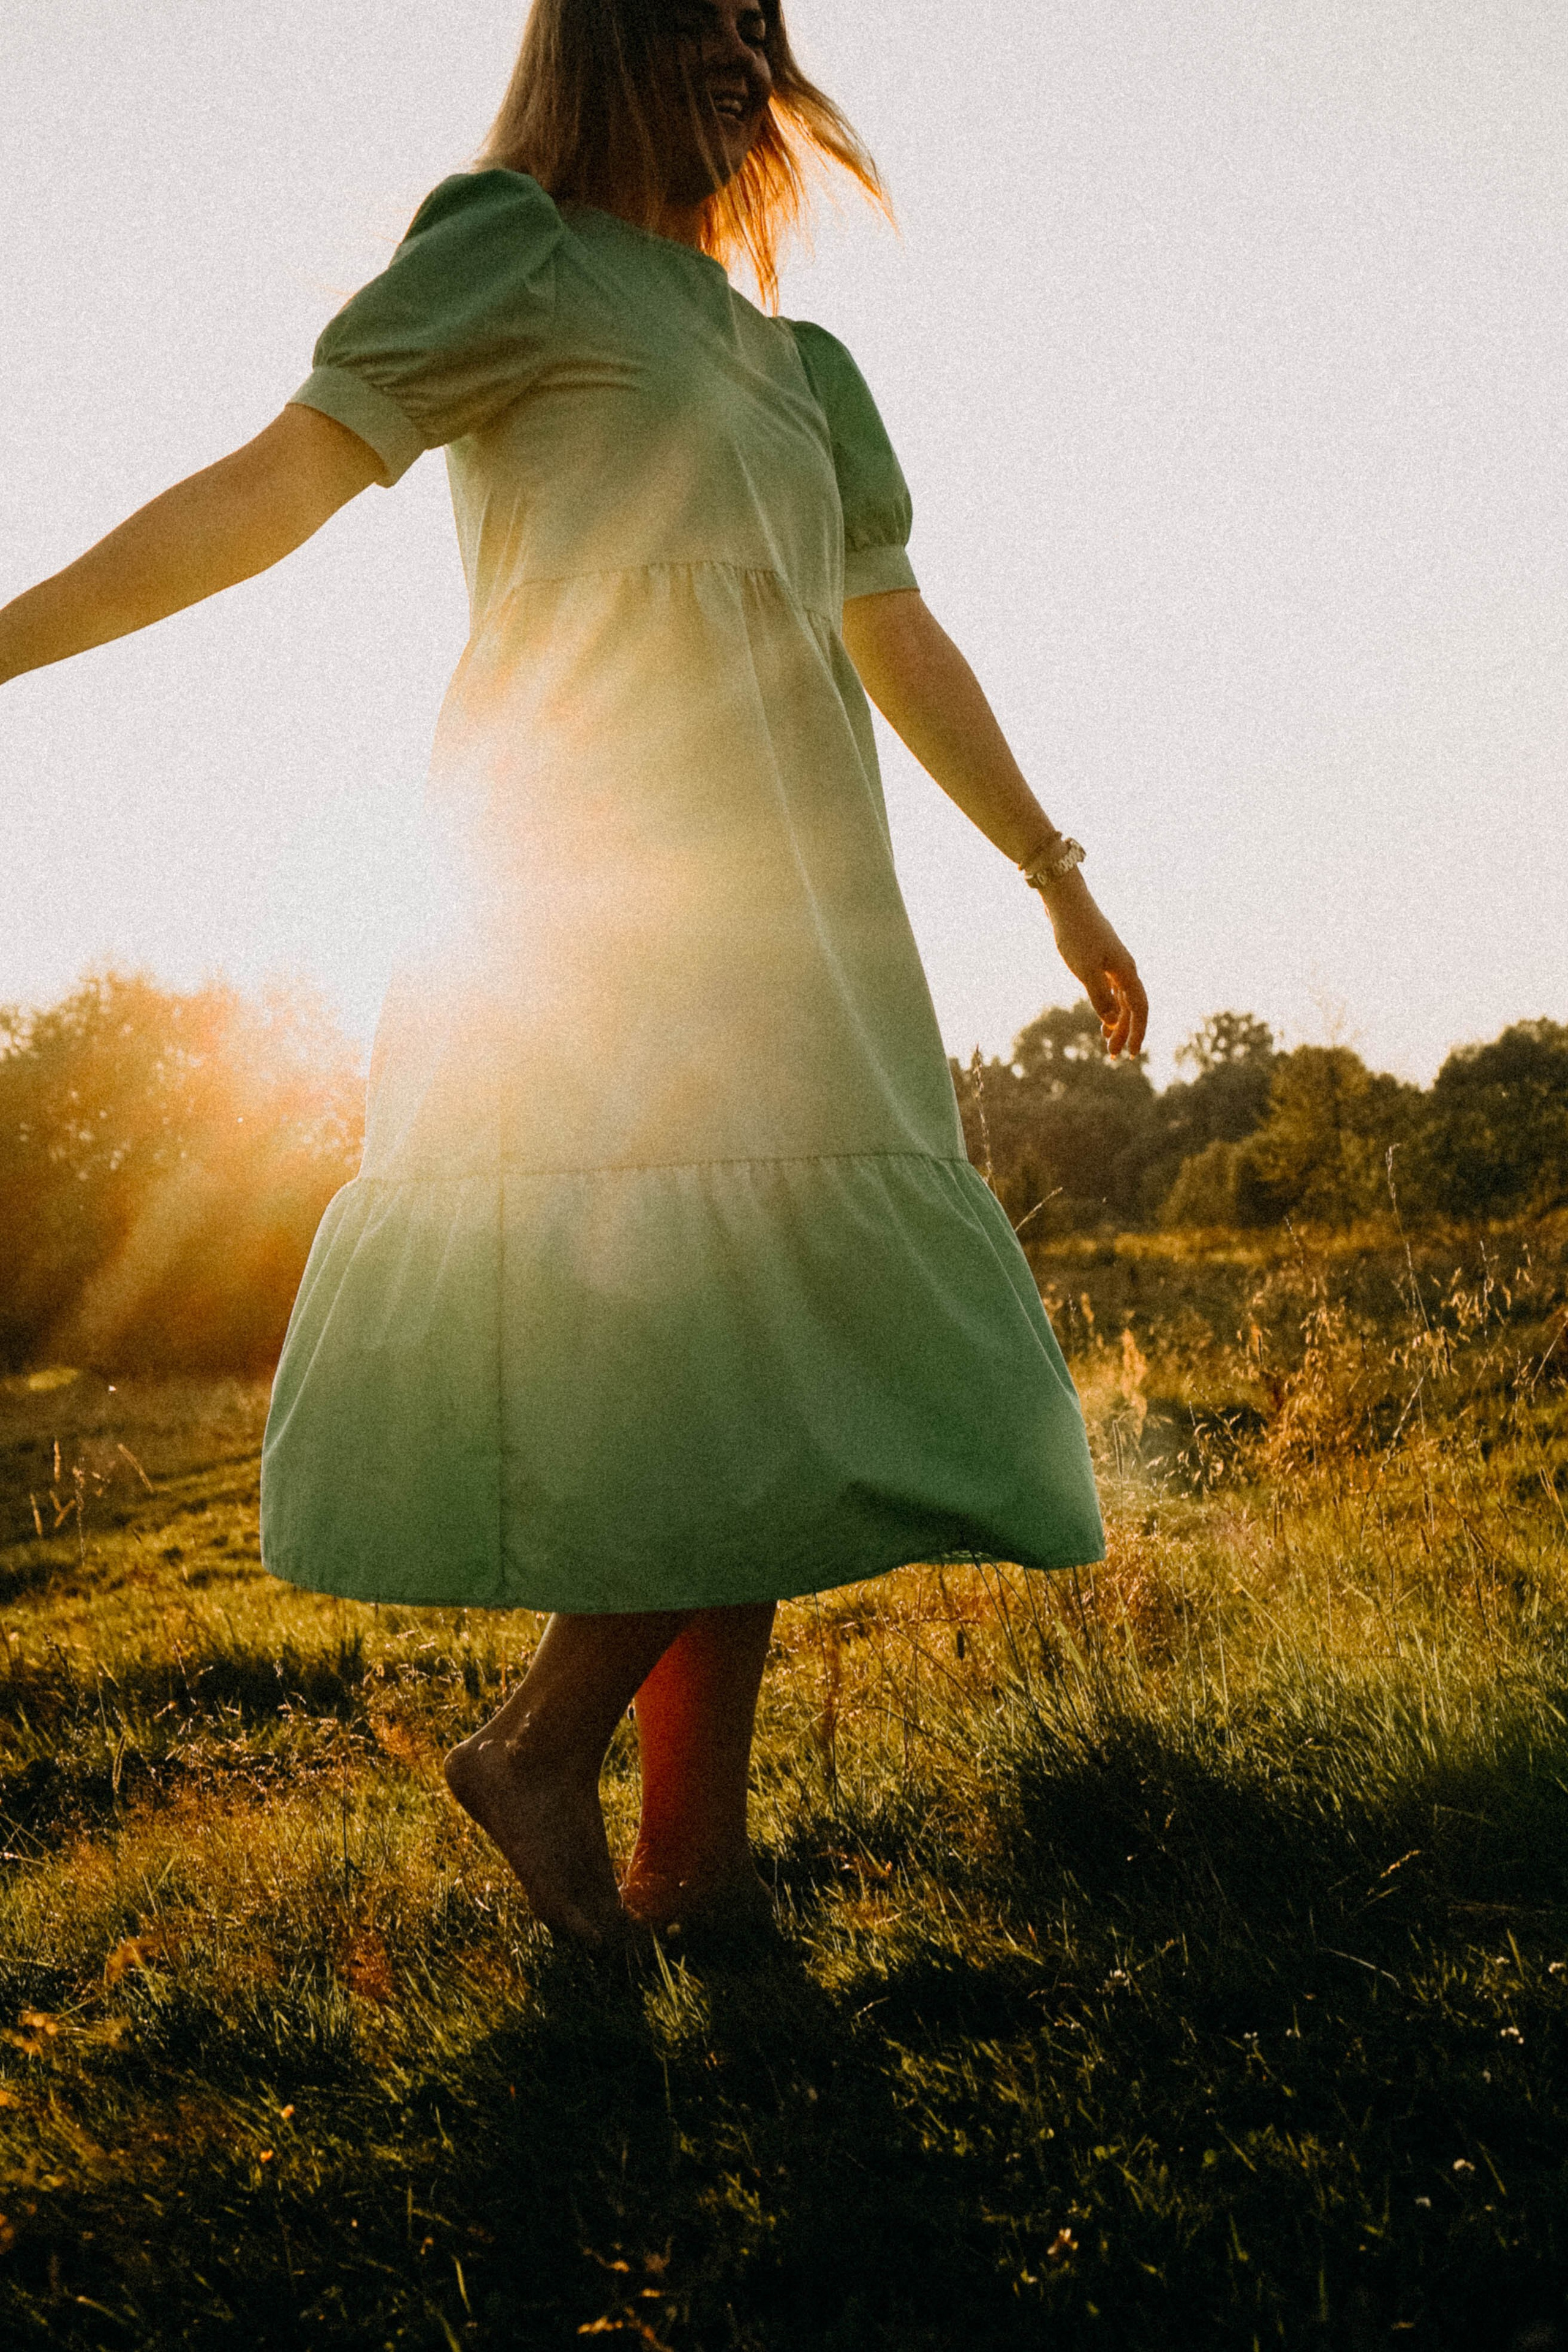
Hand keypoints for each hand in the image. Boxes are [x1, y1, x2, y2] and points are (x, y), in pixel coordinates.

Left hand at [1038, 870, 1147, 1058]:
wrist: (1066, 902)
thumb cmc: (1075, 935)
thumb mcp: (1085, 971)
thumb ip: (1100, 998)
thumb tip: (1115, 1022)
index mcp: (1126, 971)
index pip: (1139, 1008)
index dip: (1138, 1032)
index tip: (1131, 1054)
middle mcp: (1124, 967)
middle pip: (1131, 1007)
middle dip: (1124, 1032)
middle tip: (1112, 1056)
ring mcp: (1113, 962)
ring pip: (1121, 998)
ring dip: (1116, 1021)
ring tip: (1106, 1040)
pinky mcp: (1100, 957)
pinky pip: (1111, 988)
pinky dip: (1108, 1005)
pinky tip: (1102, 1014)